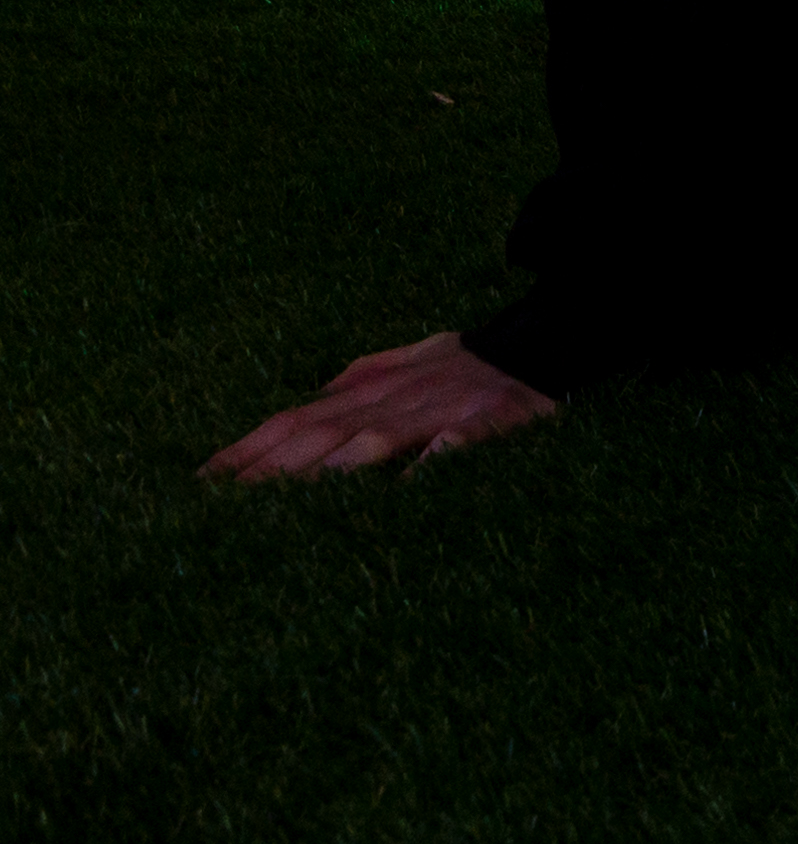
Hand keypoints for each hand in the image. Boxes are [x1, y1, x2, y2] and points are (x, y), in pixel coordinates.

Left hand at [201, 332, 560, 482]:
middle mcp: (397, 398)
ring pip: (379, 438)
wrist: (548, 337)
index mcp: (374, 389)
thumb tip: (317, 394)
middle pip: (322, 433)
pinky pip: (457, 442)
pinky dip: (431, 462)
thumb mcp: (413, 360)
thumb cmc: (474, 361)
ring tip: (294, 497)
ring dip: (334, 466)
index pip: (296, 419)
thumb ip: (365, 375)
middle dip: (270, 469)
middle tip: (222, 506)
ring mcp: (442, 409)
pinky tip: (409, 486)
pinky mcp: (490, 419)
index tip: (202, 483)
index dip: (249, 449)